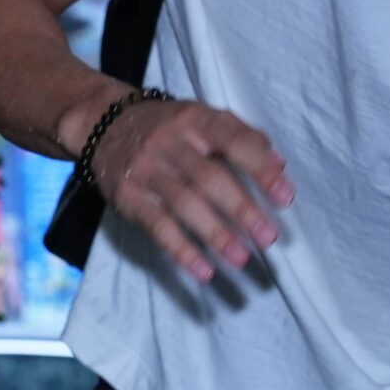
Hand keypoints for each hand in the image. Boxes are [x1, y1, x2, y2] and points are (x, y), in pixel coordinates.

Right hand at [86, 97, 295, 281]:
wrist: (104, 124)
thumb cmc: (170, 127)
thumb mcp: (204, 118)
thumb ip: (243, 137)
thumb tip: (279, 165)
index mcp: (196, 120)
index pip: (233, 141)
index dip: (261, 168)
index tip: (285, 197)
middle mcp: (170, 143)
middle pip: (209, 178)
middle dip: (242, 209)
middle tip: (268, 237)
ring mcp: (147, 169)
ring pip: (184, 204)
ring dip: (215, 235)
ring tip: (241, 259)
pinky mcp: (129, 196)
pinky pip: (157, 226)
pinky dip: (181, 250)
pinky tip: (204, 271)